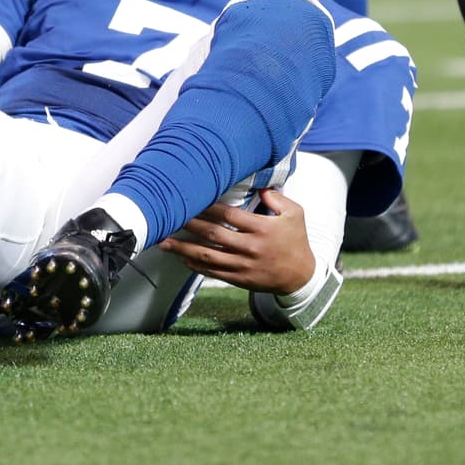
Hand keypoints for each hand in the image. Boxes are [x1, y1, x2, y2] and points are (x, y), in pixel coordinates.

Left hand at [159, 188, 313, 293]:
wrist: (301, 277)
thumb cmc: (296, 241)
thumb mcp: (295, 214)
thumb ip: (276, 198)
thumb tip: (258, 186)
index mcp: (262, 228)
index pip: (229, 215)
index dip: (208, 207)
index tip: (192, 199)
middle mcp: (250, 247)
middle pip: (213, 234)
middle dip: (189, 225)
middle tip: (170, 216)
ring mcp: (243, 265)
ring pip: (208, 256)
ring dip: (183, 248)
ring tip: (164, 241)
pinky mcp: (239, 279)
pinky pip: (213, 272)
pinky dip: (196, 265)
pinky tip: (182, 258)